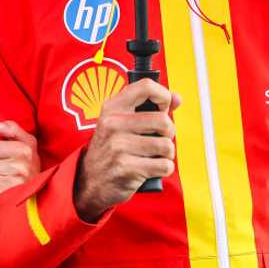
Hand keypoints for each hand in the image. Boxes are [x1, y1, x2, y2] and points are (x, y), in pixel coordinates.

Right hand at [74, 79, 180, 221]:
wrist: (90, 181)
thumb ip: (149, 107)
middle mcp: (113, 124)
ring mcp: (118, 146)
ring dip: (167, 154)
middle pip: (163, 121)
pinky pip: (164, 166)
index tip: (163, 108)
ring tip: (154, 155)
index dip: (163, 96)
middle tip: (159, 138)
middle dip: (169, 133)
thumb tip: (177, 98)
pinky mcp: (126, 168)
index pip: (145, 86)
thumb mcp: (121, 122)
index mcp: (112, 107)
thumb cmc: (111, 148)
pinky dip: (164, 169)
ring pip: (166, 145)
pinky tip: (152, 169)